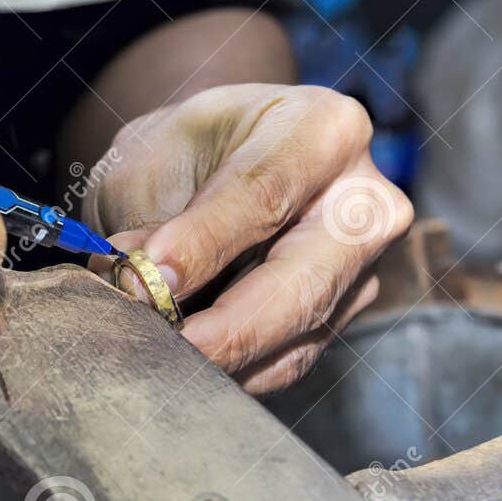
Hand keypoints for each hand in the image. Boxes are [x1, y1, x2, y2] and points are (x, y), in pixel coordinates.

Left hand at [83, 84, 411, 391]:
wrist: (214, 166)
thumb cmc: (192, 149)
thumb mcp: (158, 158)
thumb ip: (152, 218)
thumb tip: (138, 287)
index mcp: (324, 131)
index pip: (264, 194)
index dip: (205, 243)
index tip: (151, 277)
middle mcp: (363, 203)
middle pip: (303, 283)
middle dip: (228, 328)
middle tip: (164, 346)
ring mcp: (361, 267)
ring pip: (297, 334)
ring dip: (223, 356)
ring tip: (158, 350)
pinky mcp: (340, 318)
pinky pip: (288, 361)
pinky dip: (233, 369)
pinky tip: (187, 364)